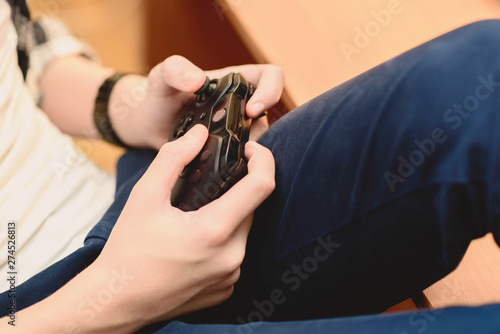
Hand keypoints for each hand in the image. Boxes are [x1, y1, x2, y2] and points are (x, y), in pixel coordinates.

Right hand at [91, 124, 274, 326]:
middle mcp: (231, 257)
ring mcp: (231, 276)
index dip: (263, 159)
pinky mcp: (226, 290)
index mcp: (214, 231)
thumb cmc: (128, 250)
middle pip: (251, 208)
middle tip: (209, 185)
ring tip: (196, 216)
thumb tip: (199, 134)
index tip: (249, 150)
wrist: (117, 301)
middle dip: (237, 190)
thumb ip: (173, 158)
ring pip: (244, 231)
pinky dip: (224, 242)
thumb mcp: (144, 196)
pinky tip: (196, 243)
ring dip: (229, 216)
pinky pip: (236, 255)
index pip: (262, 186)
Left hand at [109, 55, 283, 148]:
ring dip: (252, 149)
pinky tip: (223, 169)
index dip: (270, 91)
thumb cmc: (157, 96)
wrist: (148, 128)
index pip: (271, 77)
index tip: (252, 110)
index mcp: (234, 82)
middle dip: (262, 129)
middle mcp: (241, 106)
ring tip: (230, 156)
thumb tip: (199, 80)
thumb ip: (175, 70)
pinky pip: (245, 158)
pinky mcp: (228, 152)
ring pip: (261, 139)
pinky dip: (240, 164)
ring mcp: (237, 131)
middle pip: (271, 114)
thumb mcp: (161, 78)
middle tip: (243, 142)